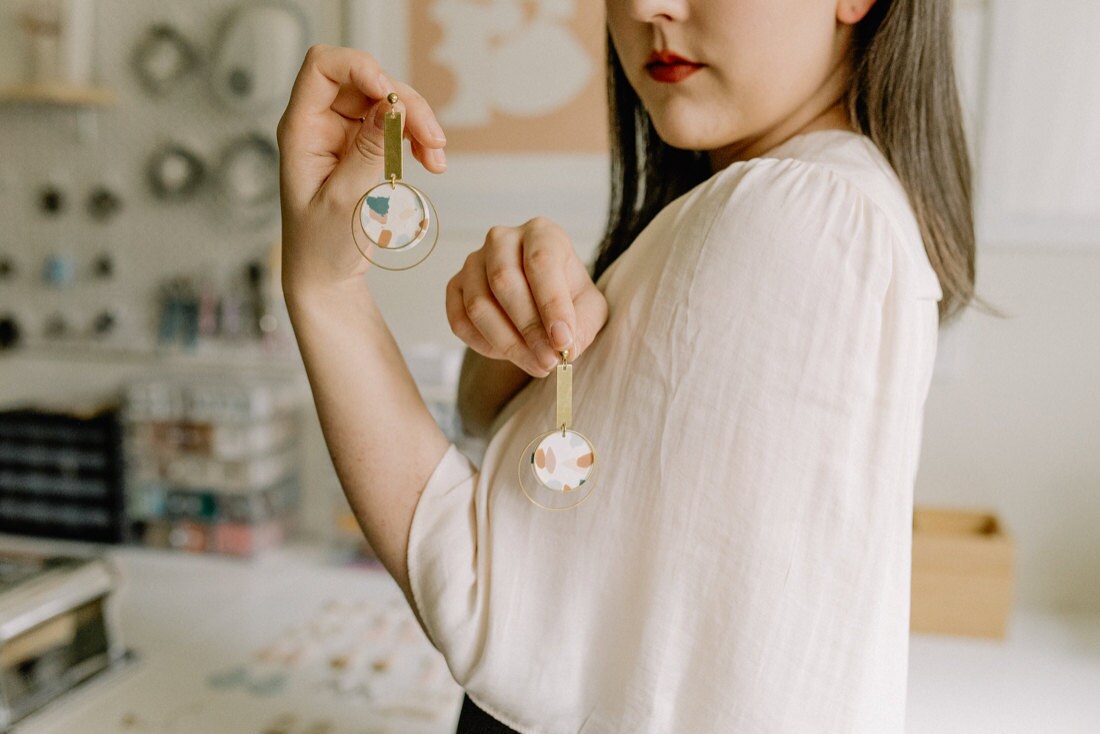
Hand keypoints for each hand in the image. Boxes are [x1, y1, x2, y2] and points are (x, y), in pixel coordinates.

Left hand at [277, 45, 447, 292]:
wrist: (326, 278)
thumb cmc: (323, 246)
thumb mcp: (348, 200)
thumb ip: (370, 150)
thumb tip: (392, 105)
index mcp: (301, 130)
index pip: (323, 66)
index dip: (360, 69)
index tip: (391, 97)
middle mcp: (320, 124)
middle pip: (367, 82)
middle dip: (405, 103)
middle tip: (433, 142)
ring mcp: (343, 135)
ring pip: (388, 102)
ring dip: (418, 123)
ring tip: (437, 159)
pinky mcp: (363, 149)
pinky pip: (395, 126)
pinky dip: (417, 138)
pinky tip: (431, 162)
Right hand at [446, 217, 608, 377]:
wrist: (541, 301)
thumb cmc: (568, 297)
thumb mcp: (589, 309)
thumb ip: (582, 326)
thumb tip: (565, 348)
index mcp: (541, 233)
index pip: (541, 262)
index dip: (552, 304)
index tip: (563, 340)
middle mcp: (502, 240)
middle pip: (504, 282)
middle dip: (529, 329)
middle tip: (549, 361)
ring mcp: (473, 262)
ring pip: (478, 305)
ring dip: (508, 343)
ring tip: (536, 364)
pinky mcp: (455, 286)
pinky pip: (460, 322)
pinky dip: (485, 345)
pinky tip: (509, 354)